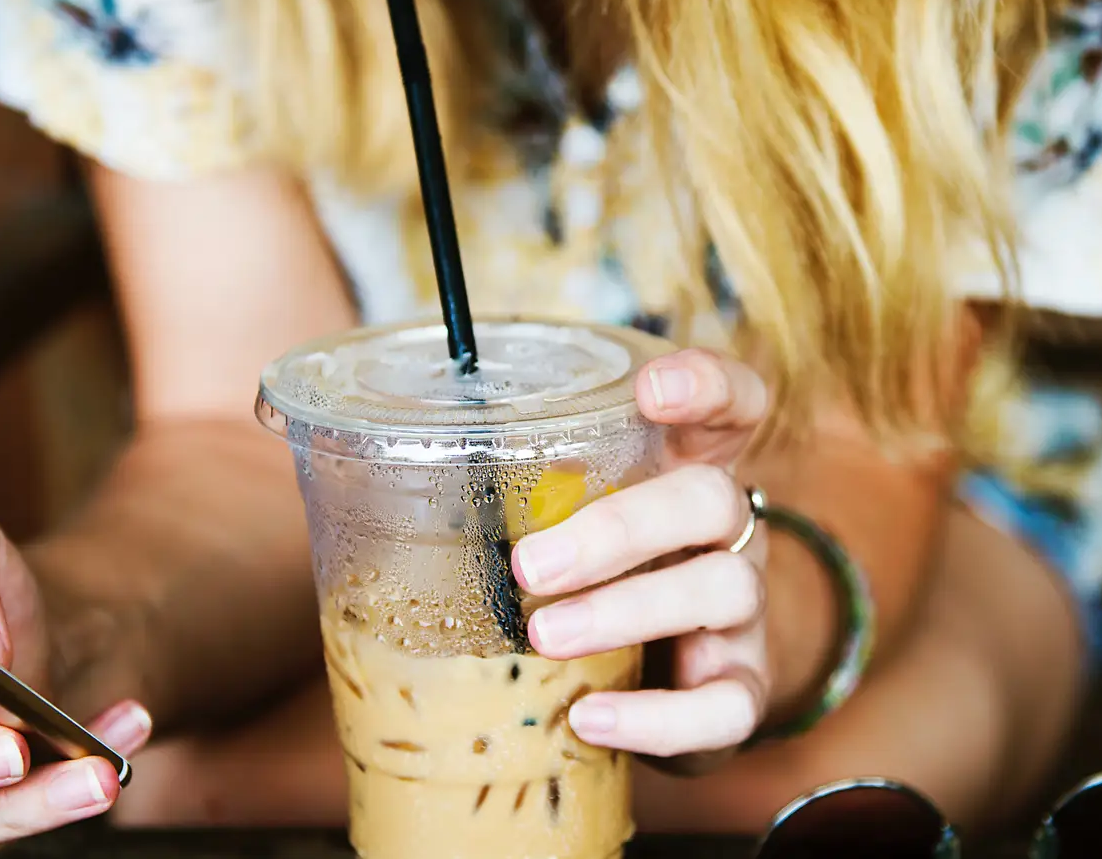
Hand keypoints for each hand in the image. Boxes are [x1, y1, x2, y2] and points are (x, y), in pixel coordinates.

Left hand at [511, 348, 770, 762]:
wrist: (677, 678)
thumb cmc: (601, 576)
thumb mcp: (571, 520)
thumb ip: (513, 492)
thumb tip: (358, 471)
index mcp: (689, 470)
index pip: (731, 403)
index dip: (705, 384)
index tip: (650, 389)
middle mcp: (728, 532)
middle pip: (710, 499)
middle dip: (620, 528)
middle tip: (530, 564)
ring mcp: (744, 612)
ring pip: (722, 591)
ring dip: (626, 611)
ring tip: (544, 637)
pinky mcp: (742, 689)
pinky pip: (725, 705)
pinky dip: (656, 716)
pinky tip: (588, 718)